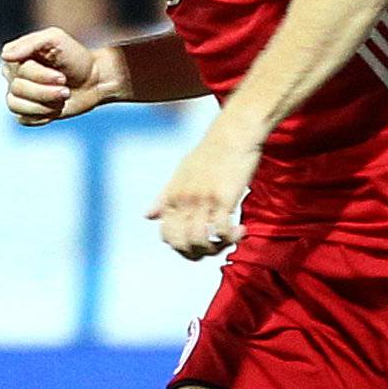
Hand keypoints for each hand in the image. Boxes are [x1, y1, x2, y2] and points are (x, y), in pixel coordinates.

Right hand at [1, 27, 112, 122]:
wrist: (93, 80)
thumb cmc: (75, 57)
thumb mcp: (56, 39)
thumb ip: (30, 42)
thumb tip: (5, 56)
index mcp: (16, 56)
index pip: (17, 71)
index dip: (40, 77)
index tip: (62, 76)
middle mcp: (13, 75)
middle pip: (17, 89)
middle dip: (46, 92)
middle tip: (65, 88)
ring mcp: (18, 94)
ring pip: (16, 106)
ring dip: (44, 105)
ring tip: (62, 98)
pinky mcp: (25, 112)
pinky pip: (23, 119)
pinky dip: (42, 116)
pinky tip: (55, 108)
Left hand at [148, 117, 260, 260]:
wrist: (232, 134)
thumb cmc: (209, 154)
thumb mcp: (180, 173)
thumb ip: (164, 197)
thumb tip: (146, 217)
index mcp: (172, 197)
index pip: (167, 236)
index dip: (182, 247)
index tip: (198, 244)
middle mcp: (183, 200)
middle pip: (182, 243)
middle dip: (198, 254)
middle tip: (215, 247)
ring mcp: (202, 200)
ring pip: (200, 241)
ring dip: (215, 248)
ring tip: (228, 240)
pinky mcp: (224, 198)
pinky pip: (222, 230)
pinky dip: (231, 237)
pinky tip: (240, 231)